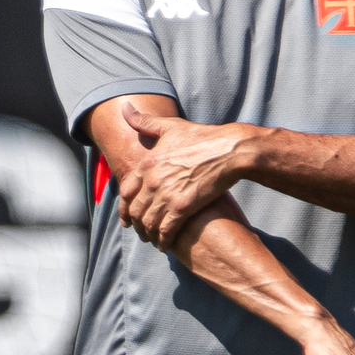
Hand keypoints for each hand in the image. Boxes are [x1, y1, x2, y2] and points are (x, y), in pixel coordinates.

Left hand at [116, 102, 248, 249]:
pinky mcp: (183, 207)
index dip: (124, 209)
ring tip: (154, 240)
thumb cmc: (203, 137)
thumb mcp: (171, 126)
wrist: (229, 150)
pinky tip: (165, 245)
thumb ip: (145, 122)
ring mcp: (167, 194)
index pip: (126, 191)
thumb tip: (124, 108)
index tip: (127, 219)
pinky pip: (166, 230)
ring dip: (149, 235)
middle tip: (141, 233)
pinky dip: (163, 240)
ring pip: (149, 223)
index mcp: (148, 162)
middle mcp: (153, 179)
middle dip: (137, 225)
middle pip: (136, 210)